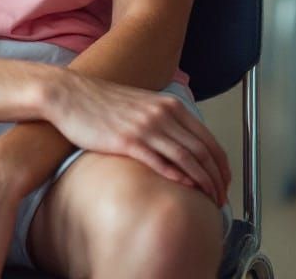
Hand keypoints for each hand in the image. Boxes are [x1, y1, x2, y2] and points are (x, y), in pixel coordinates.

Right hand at [42, 70, 230, 205]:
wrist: (70, 95)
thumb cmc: (102, 103)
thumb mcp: (142, 104)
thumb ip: (164, 119)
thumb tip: (181, 143)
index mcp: (168, 105)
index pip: (208, 138)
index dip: (221, 164)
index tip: (225, 181)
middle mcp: (162, 114)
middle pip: (202, 151)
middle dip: (217, 178)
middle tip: (221, 198)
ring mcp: (145, 126)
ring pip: (186, 159)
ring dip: (203, 182)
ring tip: (208, 200)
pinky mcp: (127, 140)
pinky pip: (159, 162)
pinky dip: (177, 177)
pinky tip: (185, 189)